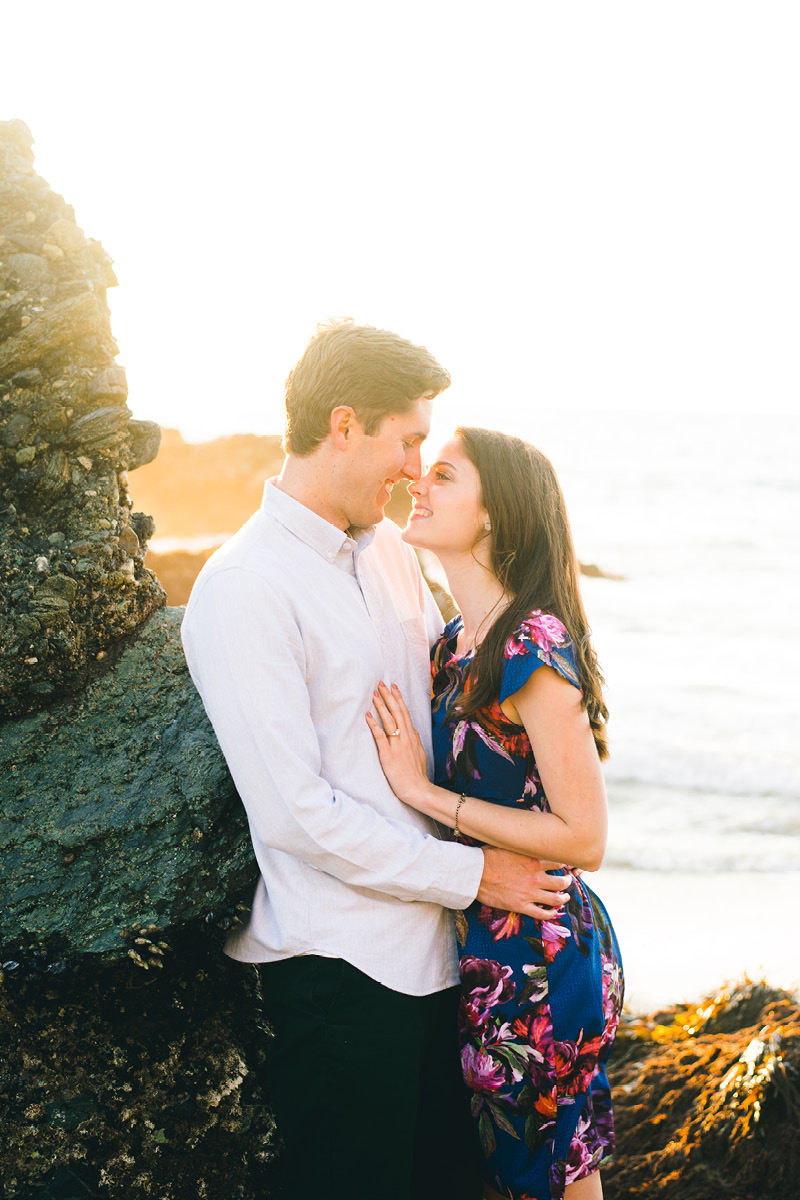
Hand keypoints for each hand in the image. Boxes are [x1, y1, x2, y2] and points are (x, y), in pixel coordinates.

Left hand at [366, 682, 431, 807]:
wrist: (418, 789)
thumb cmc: (417, 774)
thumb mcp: (420, 753)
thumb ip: (416, 740)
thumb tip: (413, 730)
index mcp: (413, 737)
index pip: (405, 713)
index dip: (398, 699)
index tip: (393, 687)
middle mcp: (406, 738)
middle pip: (397, 713)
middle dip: (389, 697)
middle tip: (381, 684)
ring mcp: (397, 746)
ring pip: (389, 721)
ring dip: (381, 707)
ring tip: (374, 695)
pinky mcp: (388, 755)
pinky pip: (380, 737)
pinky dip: (374, 725)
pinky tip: (368, 716)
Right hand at [477, 847, 571, 920]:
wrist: (474, 873)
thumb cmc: (488, 856)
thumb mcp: (508, 845)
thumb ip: (523, 846)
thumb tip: (530, 840)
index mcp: (533, 860)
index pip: (558, 862)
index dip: (564, 864)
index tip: (564, 865)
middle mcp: (535, 877)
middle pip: (561, 882)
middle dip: (567, 882)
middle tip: (567, 881)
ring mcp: (529, 892)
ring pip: (555, 898)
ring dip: (563, 898)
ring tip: (565, 897)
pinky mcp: (521, 905)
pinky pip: (541, 913)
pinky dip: (550, 914)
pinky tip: (553, 912)